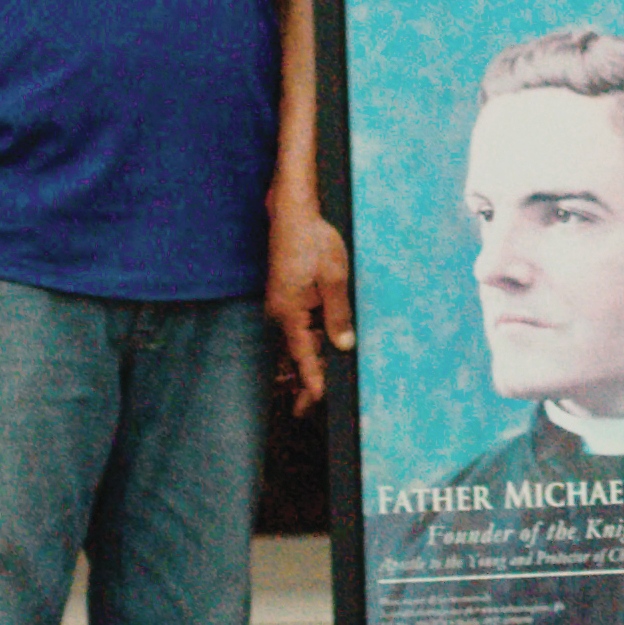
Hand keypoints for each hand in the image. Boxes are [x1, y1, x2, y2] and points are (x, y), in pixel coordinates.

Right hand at [266, 200, 353, 414]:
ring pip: (296, 340)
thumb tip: (343, 345)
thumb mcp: (334, 280)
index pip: (302, 355)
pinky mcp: (286, 296)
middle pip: (294, 353)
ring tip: (309, 391)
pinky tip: (317, 351)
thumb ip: (338, 316)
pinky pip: (297, 326)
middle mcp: (280, 312)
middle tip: (303, 410)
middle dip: (301, 379)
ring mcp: (282, 304)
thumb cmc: (313, 242)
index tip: (316, 402)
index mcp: (290, 312)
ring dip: (305, 361)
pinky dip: (305, 341)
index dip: (311, 380)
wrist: (293, 214)